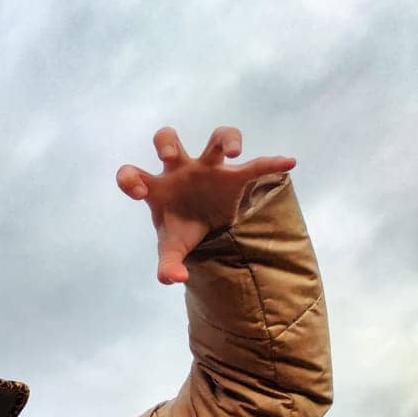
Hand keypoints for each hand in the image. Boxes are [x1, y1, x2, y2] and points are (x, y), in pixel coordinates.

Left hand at [116, 126, 295, 284]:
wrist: (206, 227)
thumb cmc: (181, 229)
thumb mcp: (172, 249)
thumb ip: (168, 265)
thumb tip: (174, 279)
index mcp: (156, 187)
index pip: (132, 173)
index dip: (129, 178)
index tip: (138, 192)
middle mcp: (179, 170)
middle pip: (167, 139)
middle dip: (168, 144)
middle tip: (171, 157)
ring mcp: (208, 168)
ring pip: (216, 137)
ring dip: (226, 139)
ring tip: (235, 152)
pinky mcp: (235, 175)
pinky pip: (256, 166)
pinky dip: (271, 163)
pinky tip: (288, 164)